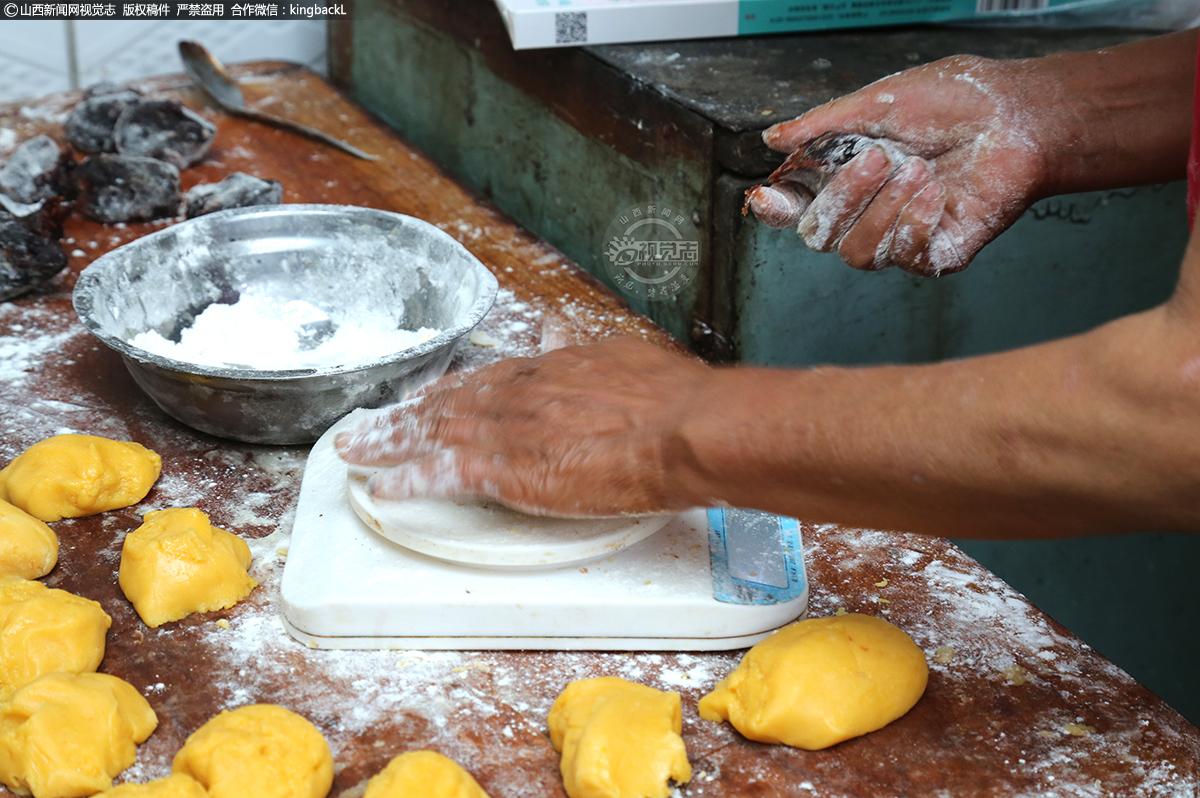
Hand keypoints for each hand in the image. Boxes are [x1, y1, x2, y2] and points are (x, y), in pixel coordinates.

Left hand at [334, 339, 711, 516]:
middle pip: (443, 405)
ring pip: (432, 435)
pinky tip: (386, 489)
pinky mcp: (511, 473)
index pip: (480, 380)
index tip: (419, 399)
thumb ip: (580, 348)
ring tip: (356, 453)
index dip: (443, 392)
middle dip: (399, 417)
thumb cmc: (667, 396)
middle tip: (364, 428)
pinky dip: (412, 481)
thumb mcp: (620, 354)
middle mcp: (517, 396)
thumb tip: (555, 328)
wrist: (683, 428)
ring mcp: (510, 433)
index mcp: (544, 370)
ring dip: (389, 443)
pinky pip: (447, 476)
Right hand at [755, 55, 1052, 274]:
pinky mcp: (937, 253)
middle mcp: (868, 212)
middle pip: (819, 236)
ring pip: (857, 254)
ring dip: (882, 210)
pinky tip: (934, 193)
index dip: (776, 207)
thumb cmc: (956, 101)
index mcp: (847, 178)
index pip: (796, 207)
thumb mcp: (878, 102)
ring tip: (917, 169)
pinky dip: (913, 224)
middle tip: (878, 157)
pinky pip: (904, 258)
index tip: (768, 195)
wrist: (1017, 115)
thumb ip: (822, 125)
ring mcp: (901, 237)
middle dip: (842, 197)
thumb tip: (774, 138)